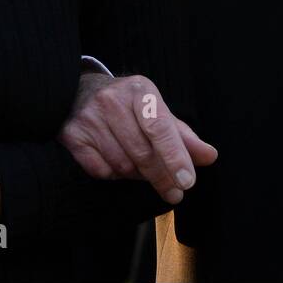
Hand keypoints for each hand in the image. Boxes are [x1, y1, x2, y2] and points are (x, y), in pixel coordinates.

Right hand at [60, 73, 217, 203]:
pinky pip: (101, 171)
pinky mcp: (72, 136)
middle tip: (175, 192)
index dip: (175, 156)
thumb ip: (182, 135)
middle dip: (162, 177)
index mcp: (140, 90)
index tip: (187, 182)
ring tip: (145, 172)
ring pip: (123, 165)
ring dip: (139, 176)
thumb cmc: (128, 104)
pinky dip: (115, 176)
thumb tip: (209, 156)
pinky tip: (120, 165)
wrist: (80, 91)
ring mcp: (89, 118)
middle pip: (143, 152)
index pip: (160, 127)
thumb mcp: (156, 110)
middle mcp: (112, 101)